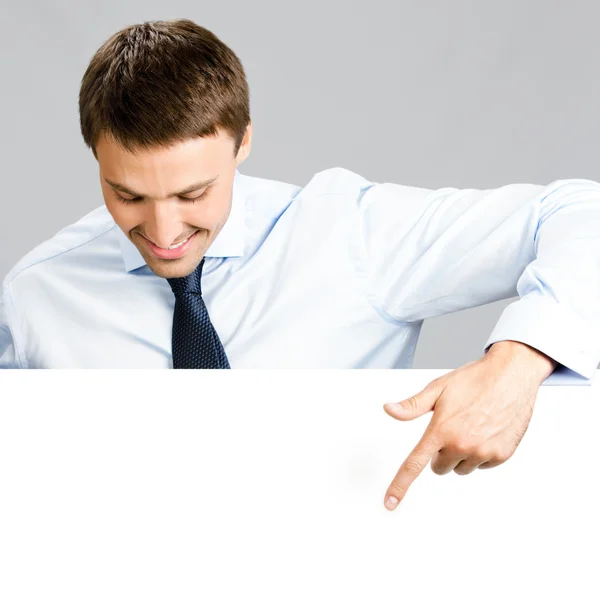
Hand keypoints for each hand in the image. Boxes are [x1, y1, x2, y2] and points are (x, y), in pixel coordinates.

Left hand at [382, 341, 556, 510]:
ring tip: (472, 425)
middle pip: (440, 467)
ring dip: (462, 453)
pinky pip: (483, 465)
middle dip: (441, 452)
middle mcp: (461, 444)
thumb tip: (389, 410)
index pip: (414, 464)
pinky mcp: (501, 455)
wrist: (511, 374)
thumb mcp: (438, 388)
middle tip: (452, 428)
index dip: (400, 486)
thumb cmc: (474, 379)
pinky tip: (487, 430)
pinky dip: (482, 453)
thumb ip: (412, 406)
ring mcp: (483, 451)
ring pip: (461, 467)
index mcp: (441, 429)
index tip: (390, 502)